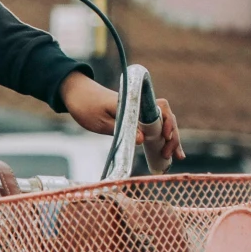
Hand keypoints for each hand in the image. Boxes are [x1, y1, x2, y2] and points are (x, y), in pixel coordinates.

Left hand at [59, 71, 182, 171]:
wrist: (75, 94)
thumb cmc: (86, 105)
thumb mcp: (100, 121)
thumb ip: (120, 129)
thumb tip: (142, 139)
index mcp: (134, 102)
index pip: (161, 108)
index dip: (167, 123)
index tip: (165, 137)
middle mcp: (140, 106)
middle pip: (166, 118)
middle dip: (172, 136)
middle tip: (168, 155)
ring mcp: (139, 113)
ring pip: (162, 124)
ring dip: (170, 139)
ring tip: (175, 157)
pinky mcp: (134, 119)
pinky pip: (153, 128)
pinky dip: (161, 139)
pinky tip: (166, 152)